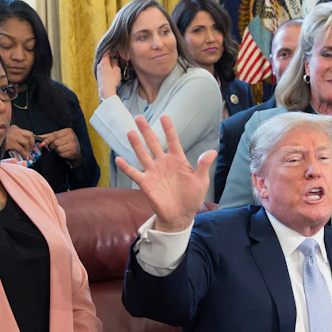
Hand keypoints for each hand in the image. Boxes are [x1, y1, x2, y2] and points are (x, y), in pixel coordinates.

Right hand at [4, 126, 35, 159]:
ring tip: (26, 153)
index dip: (32, 139)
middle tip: (31, 149)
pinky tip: (24, 156)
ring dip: (28, 149)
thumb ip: (14, 136)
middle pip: (30, 135)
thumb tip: (22, 144)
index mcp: (14, 127)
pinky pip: (21, 149)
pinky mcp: (10, 143)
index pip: (27, 132)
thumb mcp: (6, 134)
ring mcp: (13, 136)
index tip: (32, 144)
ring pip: (26, 142)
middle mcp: (14, 130)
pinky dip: (24, 153)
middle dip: (32, 143)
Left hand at [40, 128, 81, 164]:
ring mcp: (73, 144)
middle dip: (52, 146)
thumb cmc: (66, 141)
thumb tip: (38, 136)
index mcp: (67, 131)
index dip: (47, 140)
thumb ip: (48, 136)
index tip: (42, 144)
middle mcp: (72, 136)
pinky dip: (61, 154)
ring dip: (57, 150)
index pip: (55, 135)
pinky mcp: (74, 151)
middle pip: (56, 142)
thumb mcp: (59, 136)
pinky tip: (64, 152)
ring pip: (59, 149)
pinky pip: (62, 154)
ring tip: (60, 148)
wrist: (77, 149)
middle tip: (54, 146)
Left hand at [96, 52, 121, 99]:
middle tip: (115, 56)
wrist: (105, 90)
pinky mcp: (98, 75)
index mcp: (103, 62)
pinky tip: (110, 71)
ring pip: (103, 64)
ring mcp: (98, 70)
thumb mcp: (116, 70)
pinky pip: (102, 69)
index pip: (106, 53)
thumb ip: (115, 63)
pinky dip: (106, 68)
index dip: (110, 50)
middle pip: (104, 58)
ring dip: (108, 63)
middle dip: (109, 57)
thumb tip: (114, 59)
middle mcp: (99, 65)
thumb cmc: (112, 80)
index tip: (114, 48)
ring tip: (114, 64)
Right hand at [115, 114, 216, 232]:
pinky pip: (134, 173)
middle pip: (153, 143)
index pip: (172, 140)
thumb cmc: (192, 197)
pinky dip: (126, 167)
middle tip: (139, 117)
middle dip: (146, 130)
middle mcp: (163, 163)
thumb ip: (203, 166)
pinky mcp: (146, 183)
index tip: (164, 116)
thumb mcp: (201, 181)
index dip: (168, 129)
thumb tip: (212, 152)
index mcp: (178, 160)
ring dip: (136, 144)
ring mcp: (153, 172)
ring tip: (130, 132)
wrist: (181, 215)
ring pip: (142, 154)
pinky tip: (118, 159)